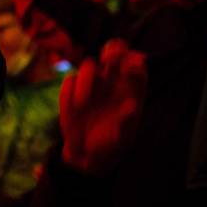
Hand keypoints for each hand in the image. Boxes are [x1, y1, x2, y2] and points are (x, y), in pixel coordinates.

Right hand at [59, 39, 146, 174]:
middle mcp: (112, 81)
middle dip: (113, 51)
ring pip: (89, 65)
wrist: (86, 155)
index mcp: (130, 89)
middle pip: (115, 52)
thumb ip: (127, 121)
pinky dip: (70, 94)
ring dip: (86, 80)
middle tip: (110, 59)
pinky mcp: (73, 89)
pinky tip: (74, 112)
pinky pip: (69, 81)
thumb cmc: (111, 144)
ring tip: (82, 104)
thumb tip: (132, 106)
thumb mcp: (123, 138)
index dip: (135, 62)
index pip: (136, 65)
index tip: (130, 69)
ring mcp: (92, 83)